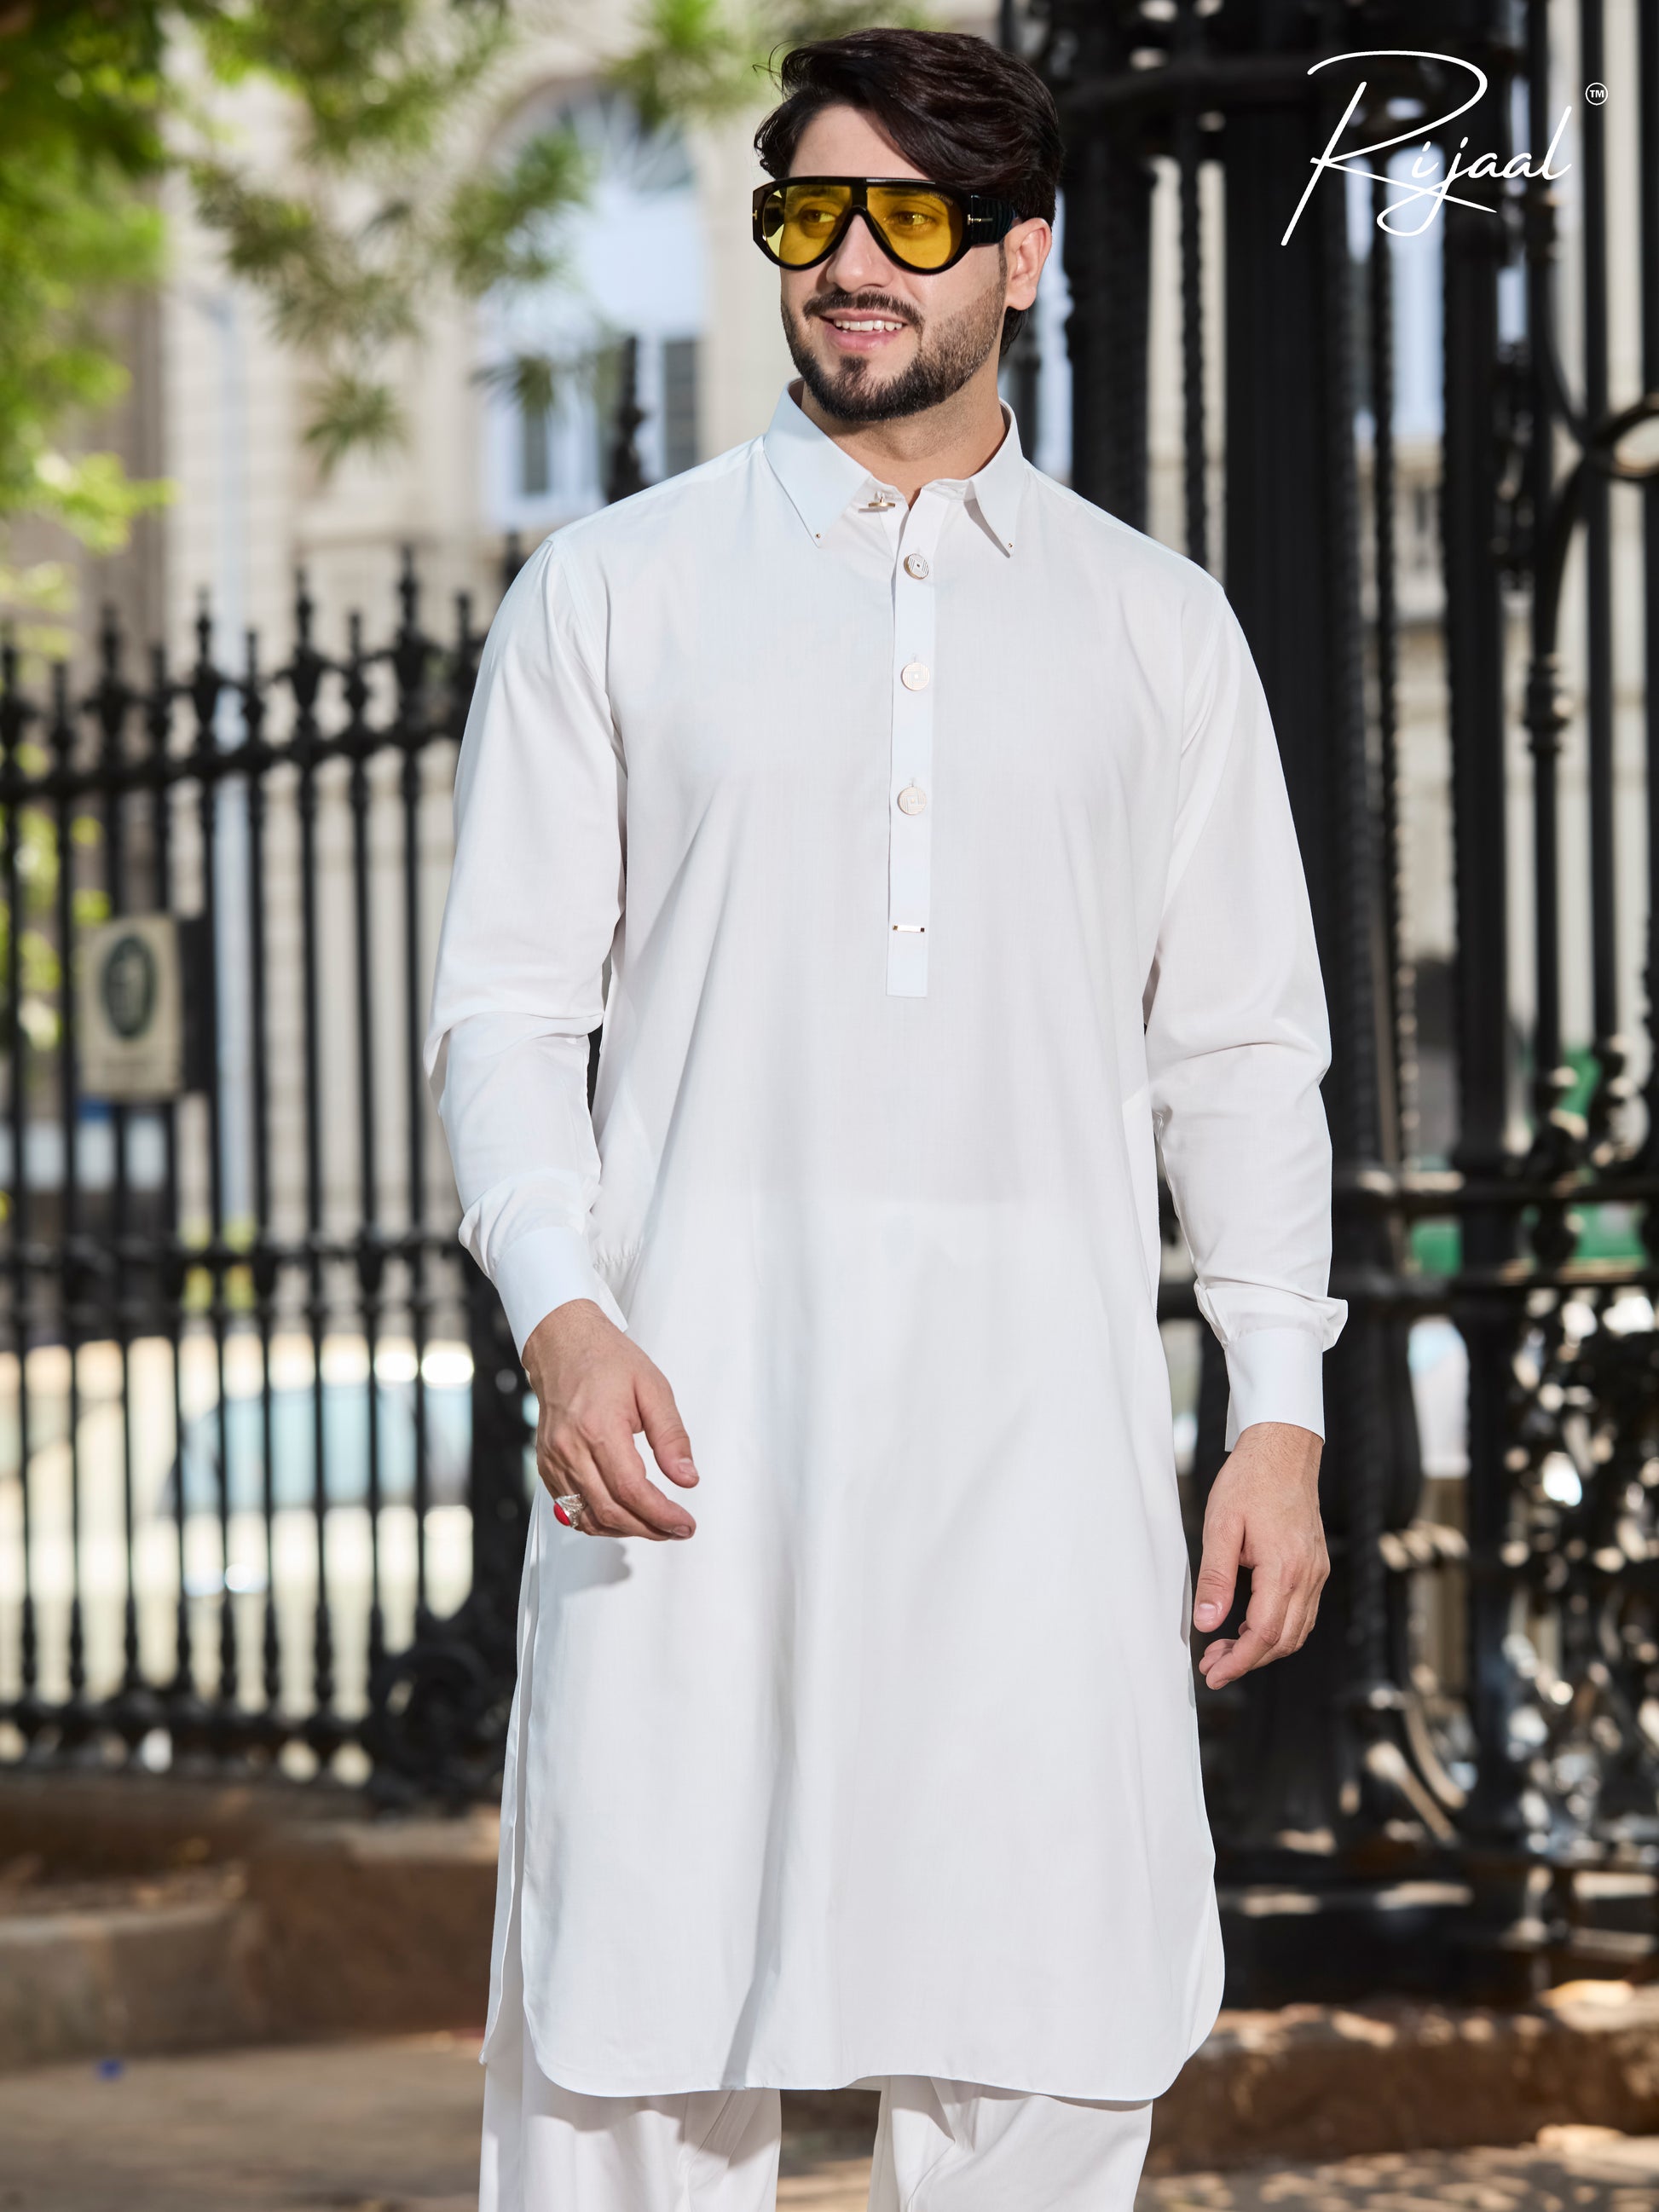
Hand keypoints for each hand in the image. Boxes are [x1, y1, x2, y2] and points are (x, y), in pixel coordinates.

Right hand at [522, 1299, 698, 1539]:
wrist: (563, 1344)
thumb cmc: (605, 1360)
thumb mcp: (654, 1389)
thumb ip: (672, 1437)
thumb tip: (687, 1477)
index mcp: (599, 1428)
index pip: (632, 1491)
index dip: (662, 1515)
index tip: (685, 1523)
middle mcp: (570, 1449)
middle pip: (610, 1511)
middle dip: (649, 1529)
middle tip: (676, 1529)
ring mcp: (553, 1460)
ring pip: (587, 1517)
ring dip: (624, 1530)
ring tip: (654, 1525)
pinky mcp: (546, 1465)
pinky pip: (569, 1508)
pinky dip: (597, 1521)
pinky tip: (622, 1515)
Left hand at [1193, 1422, 1326, 1688]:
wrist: (1283, 1450)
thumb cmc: (1250, 1481)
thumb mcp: (1220, 1526)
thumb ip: (1215, 1578)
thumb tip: (1207, 1622)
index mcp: (1284, 1568)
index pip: (1265, 1635)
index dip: (1239, 1662)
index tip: (1213, 1674)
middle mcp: (1308, 1576)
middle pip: (1283, 1641)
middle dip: (1247, 1661)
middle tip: (1211, 1665)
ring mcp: (1316, 1572)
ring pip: (1296, 1631)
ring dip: (1262, 1648)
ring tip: (1224, 1649)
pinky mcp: (1315, 1566)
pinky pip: (1302, 1612)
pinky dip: (1278, 1629)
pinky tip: (1250, 1626)